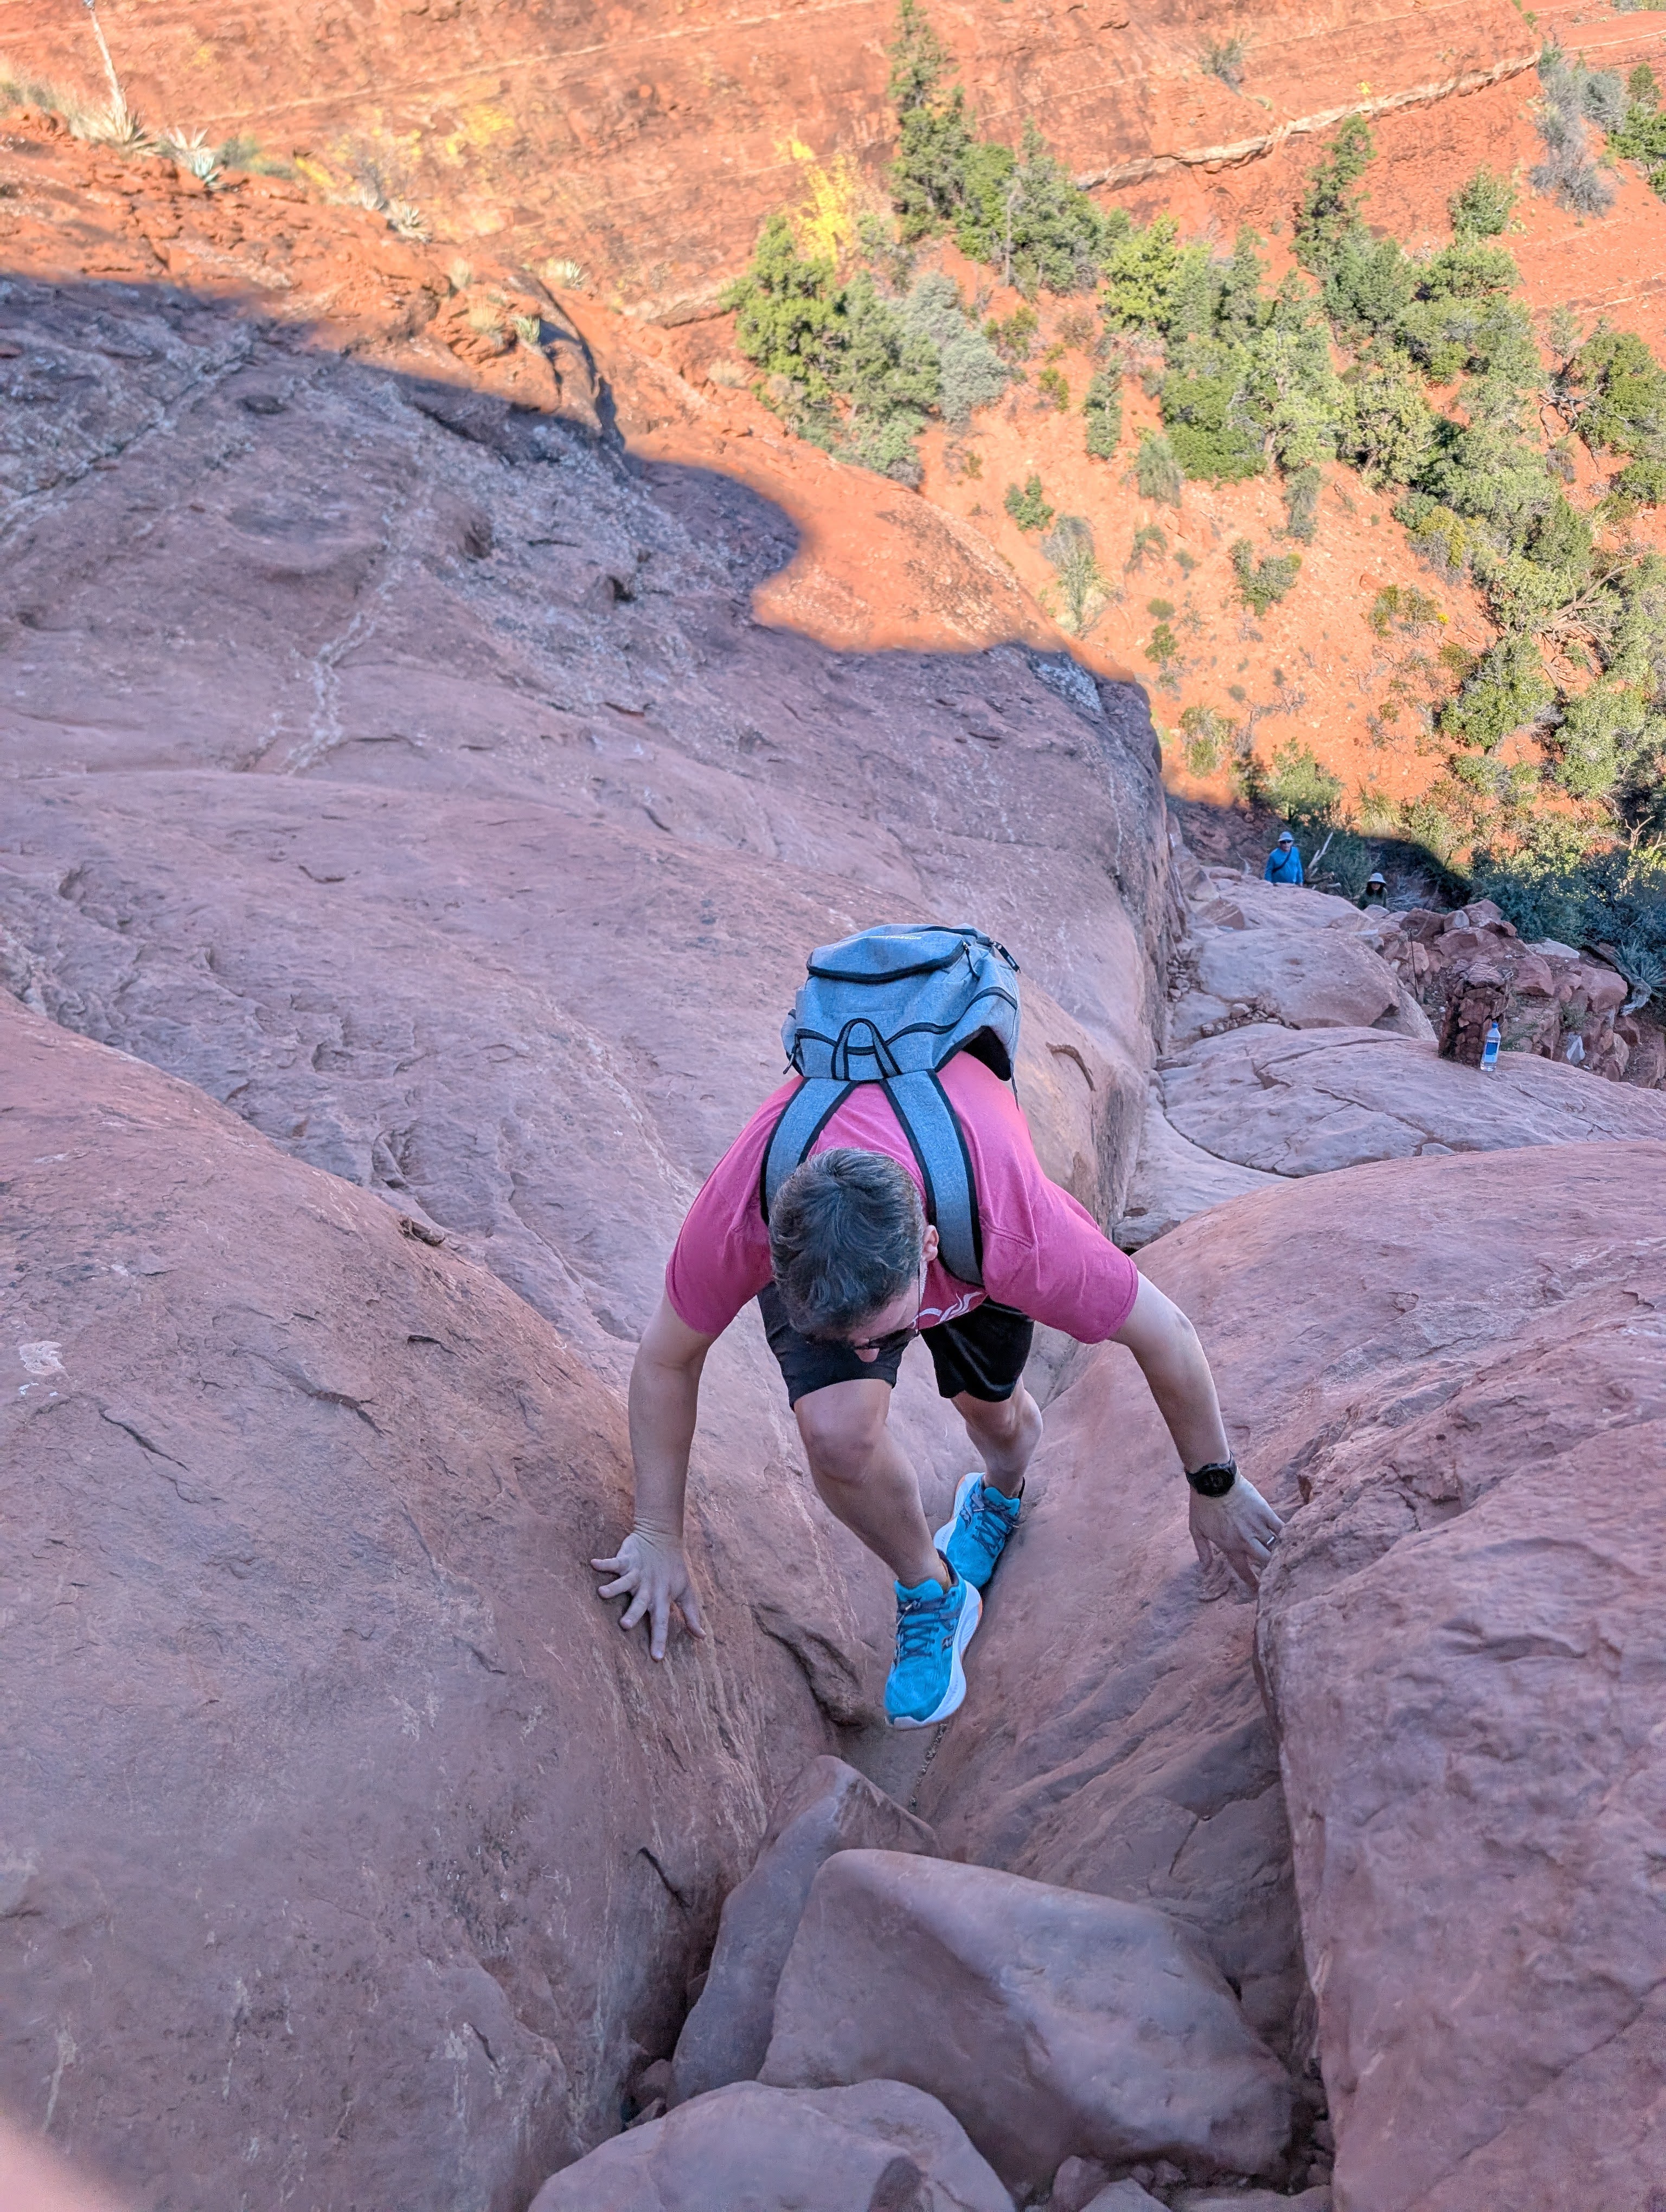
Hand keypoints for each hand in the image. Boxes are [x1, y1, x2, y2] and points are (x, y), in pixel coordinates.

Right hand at [592, 1528, 706, 1660]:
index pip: (662, 1621)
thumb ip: (692, 1615)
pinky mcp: (628, 1559)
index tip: (657, 1657)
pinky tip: (593, 1563)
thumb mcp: (686, 1591)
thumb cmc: (674, 1569)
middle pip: (640, 1603)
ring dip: (614, 1587)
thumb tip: (702, 1637)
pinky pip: (614, 1562)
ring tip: (602, 1593)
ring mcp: (637, 1572)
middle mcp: (649, 1587)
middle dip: (633, 1614)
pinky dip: (604, 1563)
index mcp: (662, 1597)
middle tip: (624, 1625)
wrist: (663, 1537)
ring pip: (624, 1582)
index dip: (660, 1639)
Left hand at [1190, 1474, 1283, 1596]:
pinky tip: (1293, 1540)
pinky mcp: (1266, 1513)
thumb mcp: (1196, 1529)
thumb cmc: (1203, 1504)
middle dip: (1271, 1570)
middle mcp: (1246, 1540)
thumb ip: (1202, 1550)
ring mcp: (1257, 1526)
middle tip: (1276, 1574)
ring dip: (1280, 1554)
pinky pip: (1281, 1528)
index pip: (1243, 1570)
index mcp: (1230, 1546)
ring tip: (1287, 1559)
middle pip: (1265, 1561)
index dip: (1252, 1582)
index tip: (1258, 1590)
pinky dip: (1287, 1535)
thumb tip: (1205, 1568)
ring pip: (1275, 1547)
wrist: (1214, 1480)